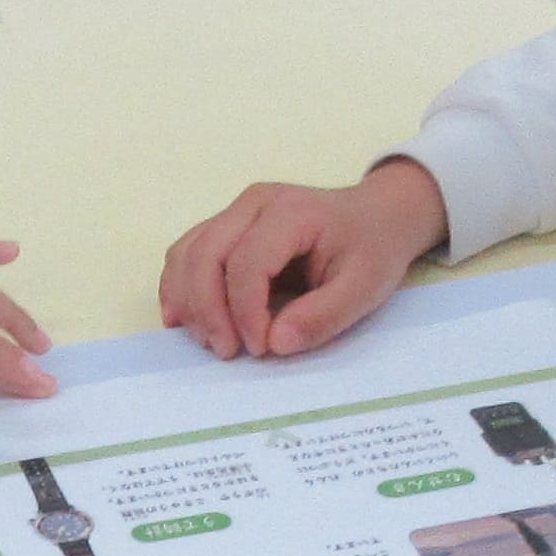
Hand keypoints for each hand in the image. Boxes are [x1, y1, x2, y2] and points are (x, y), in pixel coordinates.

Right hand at [155, 158, 448, 359]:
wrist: (377, 215)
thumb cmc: (372, 249)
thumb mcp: (365, 288)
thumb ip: (323, 316)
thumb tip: (275, 343)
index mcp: (292, 212)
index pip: (248, 261)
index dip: (245, 311)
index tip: (260, 348)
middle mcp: (255, 203)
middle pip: (207, 254)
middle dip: (208, 310)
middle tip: (226, 351)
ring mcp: (236, 211)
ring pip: (188, 251)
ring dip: (187, 300)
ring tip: (209, 340)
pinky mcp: (225, 225)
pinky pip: (187, 252)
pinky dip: (179, 287)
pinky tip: (184, 320)